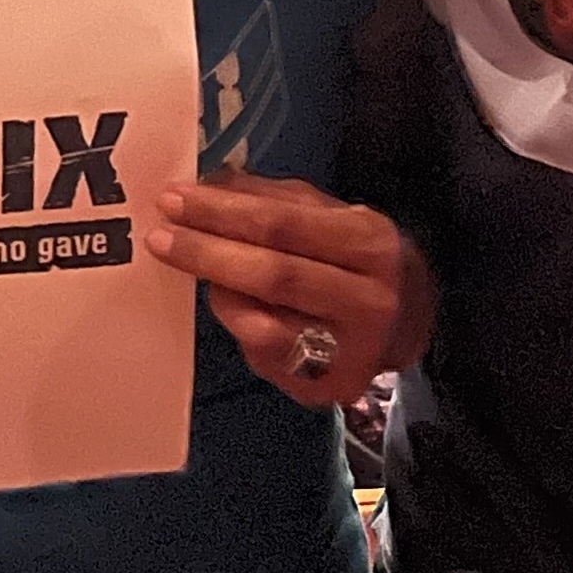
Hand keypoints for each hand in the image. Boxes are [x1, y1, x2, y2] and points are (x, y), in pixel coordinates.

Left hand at [142, 167, 430, 407]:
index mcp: (370, 243)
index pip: (284, 224)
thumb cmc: (358, 258)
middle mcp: (369, 300)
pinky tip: (230, 306)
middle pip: (274, 275)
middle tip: (160, 236)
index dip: (223, 212)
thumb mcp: (330, 215)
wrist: (412, 323)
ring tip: (195, 271)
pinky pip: (266, 358)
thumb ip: (272, 199)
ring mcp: (352, 352)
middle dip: (208, 253)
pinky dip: (239, 328)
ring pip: (265, 326)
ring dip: (220, 295)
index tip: (174, 198)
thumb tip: (209, 184)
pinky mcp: (331, 388)